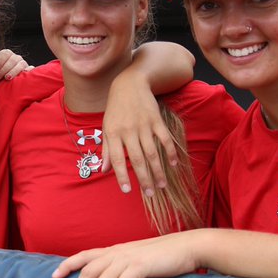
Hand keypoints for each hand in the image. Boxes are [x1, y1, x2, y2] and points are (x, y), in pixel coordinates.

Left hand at [0, 48, 31, 79]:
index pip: (5, 53)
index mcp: (6, 54)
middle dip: (4, 68)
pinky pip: (31, 69)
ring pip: (21, 64)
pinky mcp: (28, 72)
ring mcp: (23, 64)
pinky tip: (22, 76)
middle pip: (13, 59)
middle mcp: (16, 58)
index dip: (0, 60)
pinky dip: (28, 71)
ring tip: (7, 78)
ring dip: (14, 71)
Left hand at [52, 233, 200, 277]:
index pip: (83, 255)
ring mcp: (128, 259)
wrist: (186, 247)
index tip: (54, 277)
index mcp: (113, 250)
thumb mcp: (136, 257)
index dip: (67, 265)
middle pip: (87, 273)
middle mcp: (116, 253)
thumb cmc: (162, 256)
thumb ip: (122, 266)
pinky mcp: (140, 267)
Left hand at [101, 71, 175, 196]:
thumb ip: (106, 150)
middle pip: (137, 159)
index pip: (116, 158)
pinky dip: (170, 152)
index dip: (121, 175)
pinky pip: (165, 138)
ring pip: (152, 152)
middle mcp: (128, 130)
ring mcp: (143, 125)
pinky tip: (173, 164)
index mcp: (113, 133)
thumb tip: (103, 171)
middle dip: (144, 178)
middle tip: (150, 194)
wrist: (129, 84)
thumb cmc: (116, 108)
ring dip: (158, 170)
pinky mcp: (156, 120)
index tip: (127, 191)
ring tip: (162, 185)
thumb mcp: (106, 126)